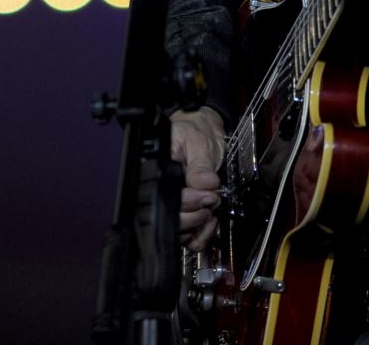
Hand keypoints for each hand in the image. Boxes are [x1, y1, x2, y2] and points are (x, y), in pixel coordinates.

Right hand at [171, 106, 224, 249]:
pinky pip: (188, 237)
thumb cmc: (195, 132)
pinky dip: (201, 235)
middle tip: (212, 199)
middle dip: (196, 214)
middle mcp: (160, 190)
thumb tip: (206, 183)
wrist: (204, 133)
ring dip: (199, 225)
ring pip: (179, 232)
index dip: (187, 201)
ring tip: (211, 208)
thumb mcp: (198, 142)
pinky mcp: (184, 213)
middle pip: (171, 219)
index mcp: (156, 169)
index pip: (164, 197)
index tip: (206, 194)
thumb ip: (201, 165)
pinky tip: (209, 222)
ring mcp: (171, 204)